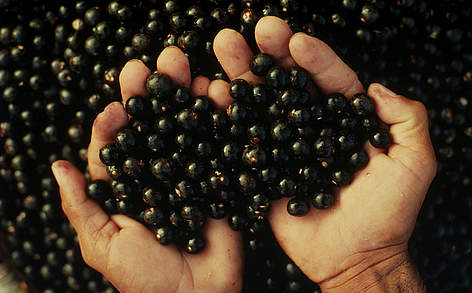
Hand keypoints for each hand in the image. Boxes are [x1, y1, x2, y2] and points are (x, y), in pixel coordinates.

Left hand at [52, 47, 242, 292]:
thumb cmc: (142, 278)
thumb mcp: (101, 243)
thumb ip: (81, 206)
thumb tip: (58, 167)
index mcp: (126, 187)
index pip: (117, 144)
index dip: (115, 120)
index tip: (118, 105)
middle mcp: (157, 174)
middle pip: (153, 126)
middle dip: (154, 94)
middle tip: (155, 65)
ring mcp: (190, 174)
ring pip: (186, 128)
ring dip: (187, 97)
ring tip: (188, 72)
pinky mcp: (218, 179)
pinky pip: (218, 145)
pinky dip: (221, 119)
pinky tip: (219, 94)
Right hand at [212, 16, 435, 290]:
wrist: (354, 259)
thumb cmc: (388, 214)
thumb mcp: (414, 164)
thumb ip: (407, 120)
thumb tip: (376, 87)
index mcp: (346, 121)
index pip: (329, 79)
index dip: (313, 57)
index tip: (295, 40)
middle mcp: (312, 128)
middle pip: (288, 84)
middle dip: (270, 55)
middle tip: (253, 31)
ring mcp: (285, 148)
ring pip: (261, 104)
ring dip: (242, 75)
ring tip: (224, 46)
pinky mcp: (264, 170)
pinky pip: (244, 140)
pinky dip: (227, 118)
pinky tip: (213, 93)